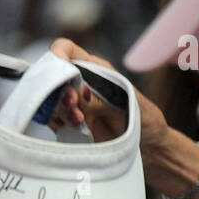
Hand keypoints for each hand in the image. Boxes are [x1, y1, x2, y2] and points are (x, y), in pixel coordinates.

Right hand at [47, 38, 168, 153]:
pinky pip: (52, 120)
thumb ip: (101, 99)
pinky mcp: (70, 124)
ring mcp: (73, 104)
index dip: (58, 55)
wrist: (148, 148)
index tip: (58, 73)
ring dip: (60, 111)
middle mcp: (80, 83)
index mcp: (95, 69)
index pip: (67, 50)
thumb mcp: (128, 105)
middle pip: (53, 78)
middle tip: (73, 105)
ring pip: (50, 101)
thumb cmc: (145, 120)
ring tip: (79, 121)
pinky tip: (76, 128)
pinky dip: (58, 124)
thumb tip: (78, 95)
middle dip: (58, 91)